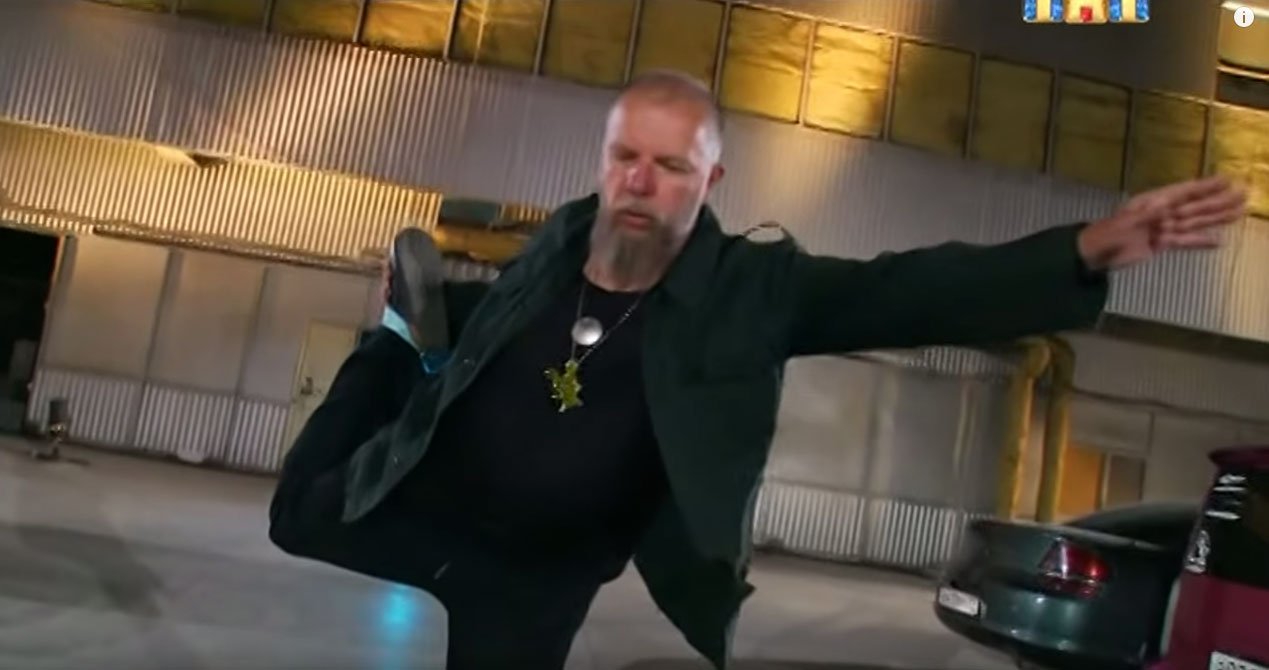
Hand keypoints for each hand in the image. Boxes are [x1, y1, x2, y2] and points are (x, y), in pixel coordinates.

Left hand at [1077, 175, 1247, 271]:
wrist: (1092, 255)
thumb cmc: (1104, 236)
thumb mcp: (1122, 225)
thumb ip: (1145, 217)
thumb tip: (1164, 208)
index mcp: (1151, 203)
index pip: (1182, 192)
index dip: (1204, 186)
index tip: (1225, 180)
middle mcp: (1159, 213)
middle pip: (1194, 206)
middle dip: (1217, 201)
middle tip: (1243, 194)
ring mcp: (1161, 229)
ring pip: (1193, 222)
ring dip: (1216, 219)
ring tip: (1238, 213)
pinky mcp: (1159, 245)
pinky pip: (1184, 242)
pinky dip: (1200, 242)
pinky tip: (1218, 241)